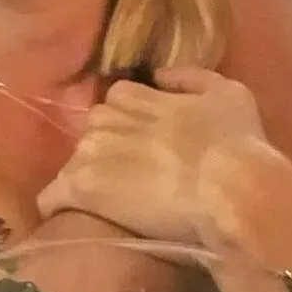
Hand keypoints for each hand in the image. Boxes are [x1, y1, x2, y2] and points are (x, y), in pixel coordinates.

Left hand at [37, 67, 279, 246]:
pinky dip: (56, 203)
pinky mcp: (83, 187)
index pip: (117, 102)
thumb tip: (160, 75)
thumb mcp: (227, 92)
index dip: (132, 124)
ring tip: (110, 202)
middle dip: (109, 148)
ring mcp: (91, 152)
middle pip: (95, 130)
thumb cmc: (237, 143)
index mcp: (132, 96)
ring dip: (89, 176)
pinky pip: (54, 195)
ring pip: (76, 161)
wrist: (232, 191)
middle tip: (133, 176)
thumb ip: (189, 76)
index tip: (146, 144)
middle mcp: (105, 118)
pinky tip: (61, 215)